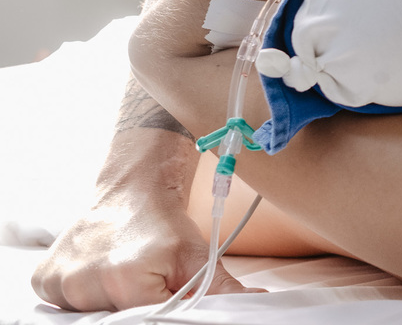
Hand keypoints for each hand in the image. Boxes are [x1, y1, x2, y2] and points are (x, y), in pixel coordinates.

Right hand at [31, 190, 257, 311]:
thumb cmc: (164, 225)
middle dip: (141, 306)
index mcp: (123, 278)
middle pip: (121, 319)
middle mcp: (84, 283)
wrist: (130, 190)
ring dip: (114, 303)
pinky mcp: (44, 281)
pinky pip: (67, 307)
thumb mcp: (198, 256)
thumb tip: (257, 302)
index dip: (166, 311)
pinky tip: (102, 273)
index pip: (152, 320)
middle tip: (149, 282)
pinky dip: (87, 298)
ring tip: (127, 274)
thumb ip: (223, 288)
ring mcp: (59, 284)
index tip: (170, 293)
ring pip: (94, 316)